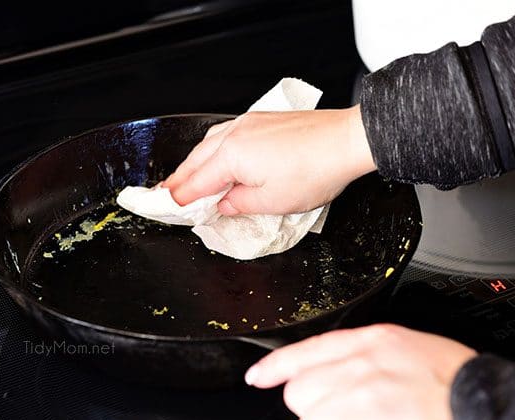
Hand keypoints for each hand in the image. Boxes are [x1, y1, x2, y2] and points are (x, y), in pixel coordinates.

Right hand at [162, 105, 374, 215]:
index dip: (181, 197)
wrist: (347, 141)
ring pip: (210, 143)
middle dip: (181, 177)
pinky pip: (227, 133)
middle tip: (168, 191)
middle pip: (197, 159)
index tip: (169, 205)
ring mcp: (249, 122)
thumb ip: (240, 204)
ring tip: (189, 175)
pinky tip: (220, 155)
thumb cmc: (316, 170)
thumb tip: (225, 204)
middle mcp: (235, 134)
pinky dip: (215, 148)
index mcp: (232, 156)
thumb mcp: (273, 202)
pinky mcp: (264, 119)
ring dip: (197, 161)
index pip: (196, 182)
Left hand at [245, 324, 476, 419]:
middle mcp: (362, 362)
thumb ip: (365, 358)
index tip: (258, 378)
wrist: (484, 405)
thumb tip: (333, 374)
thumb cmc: (453, 383)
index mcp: (373, 340)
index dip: (275, 366)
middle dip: (314, 407)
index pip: (307, 350)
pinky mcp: (366, 419)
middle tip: (344, 415)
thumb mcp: (408, 351)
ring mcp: (363, 393)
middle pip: (301, 389)